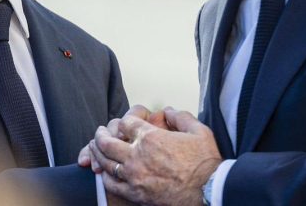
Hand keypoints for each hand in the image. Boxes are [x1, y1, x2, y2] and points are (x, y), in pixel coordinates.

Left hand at [89, 107, 221, 205]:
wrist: (210, 192)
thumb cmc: (206, 163)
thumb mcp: (199, 130)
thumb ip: (181, 117)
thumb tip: (168, 111)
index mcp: (151, 137)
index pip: (125, 123)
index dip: (124, 121)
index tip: (126, 124)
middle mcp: (137, 155)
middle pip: (106, 141)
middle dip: (100, 134)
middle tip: (99, 132)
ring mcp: (134, 176)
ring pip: (105, 162)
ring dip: (97, 153)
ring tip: (95, 148)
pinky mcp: (135, 194)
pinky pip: (111, 183)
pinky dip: (105, 176)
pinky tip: (105, 172)